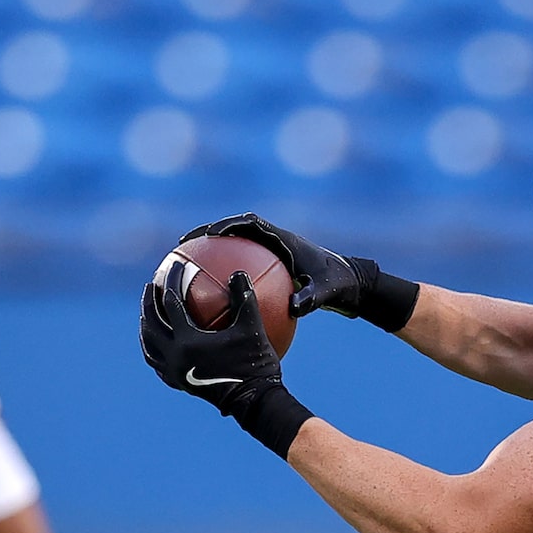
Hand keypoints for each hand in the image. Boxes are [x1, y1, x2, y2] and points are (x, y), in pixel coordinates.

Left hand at [140, 258, 282, 412]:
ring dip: (146, 325)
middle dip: (149, 300)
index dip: (171, 280)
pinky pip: (158, 363)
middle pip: (151, 322)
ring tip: (148, 313)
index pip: (171, 302)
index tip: (175, 265)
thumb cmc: (256, 365)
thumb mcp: (254, 329)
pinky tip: (158, 341)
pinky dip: (154, 348)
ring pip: (149, 344)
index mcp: (187, 341)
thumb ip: (244, 297)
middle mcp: (174, 357)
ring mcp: (174, 372)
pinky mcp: (178, 383)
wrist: (254, 403)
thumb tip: (238, 272)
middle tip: (151, 284)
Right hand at [184, 213, 418, 331]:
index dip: (228, 226)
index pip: (249, 224)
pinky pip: (242, 265)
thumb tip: (293, 308)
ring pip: (234, 247)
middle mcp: (274, 240)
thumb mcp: (325, 292)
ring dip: (212, 252)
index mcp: (283, 239)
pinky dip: (226, 273)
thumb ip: (310, 298)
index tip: (209, 235)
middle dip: (208, 234)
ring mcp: (270, 251)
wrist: (349, 283)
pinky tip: (210, 294)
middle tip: (184, 245)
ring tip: (187, 265)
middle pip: (233, 230)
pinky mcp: (270, 264)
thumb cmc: (338, 284)